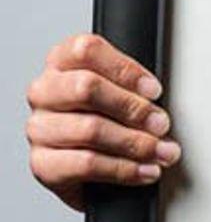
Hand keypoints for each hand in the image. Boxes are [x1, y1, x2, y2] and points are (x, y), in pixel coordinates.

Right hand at [26, 33, 181, 211]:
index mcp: (61, 62)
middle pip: (86, 87)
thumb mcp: (118, 91)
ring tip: (159, 151)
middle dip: (132, 107)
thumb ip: (132, 86)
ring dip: (134, 143)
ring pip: (89, 129)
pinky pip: (86, 164)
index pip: (87, 50)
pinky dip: (123, 169)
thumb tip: (156, 99)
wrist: (87, 171)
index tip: (153, 90)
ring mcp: (39, 128)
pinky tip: (143, 170)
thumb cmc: (105, 119)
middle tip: (160, 123)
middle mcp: (44, 91)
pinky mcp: (42, 164)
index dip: (125, 69)